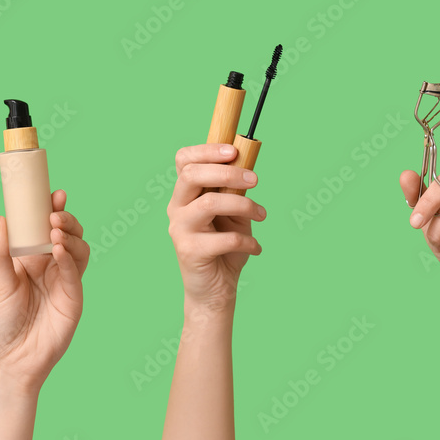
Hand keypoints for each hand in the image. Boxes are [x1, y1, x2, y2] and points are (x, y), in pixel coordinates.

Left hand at [0, 189, 88, 392]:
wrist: (5, 362)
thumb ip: (0, 253)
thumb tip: (1, 218)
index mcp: (31, 261)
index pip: (45, 229)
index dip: (51, 210)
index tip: (52, 193)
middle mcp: (51, 269)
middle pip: (67, 235)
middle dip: (65, 218)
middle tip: (55, 209)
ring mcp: (64, 284)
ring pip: (78, 249)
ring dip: (71, 234)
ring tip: (55, 228)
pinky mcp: (73, 300)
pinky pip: (75, 273)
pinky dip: (69, 257)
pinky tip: (59, 248)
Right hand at [167, 144, 265, 312]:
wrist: (216, 288)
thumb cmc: (226, 246)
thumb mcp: (234, 213)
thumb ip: (234, 191)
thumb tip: (248, 168)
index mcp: (186, 194)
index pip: (183, 160)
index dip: (207, 150)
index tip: (234, 151)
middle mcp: (177, 208)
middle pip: (192, 175)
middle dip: (227, 172)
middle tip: (255, 180)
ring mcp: (180, 230)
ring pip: (209, 203)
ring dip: (243, 205)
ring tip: (262, 215)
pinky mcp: (189, 252)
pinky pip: (224, 238)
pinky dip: (248, 240)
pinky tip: (256, 247)